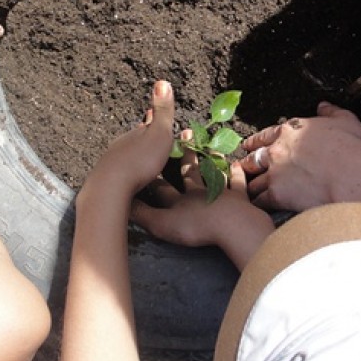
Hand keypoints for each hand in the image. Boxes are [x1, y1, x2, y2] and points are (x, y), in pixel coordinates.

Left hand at [83, 80, 175, 197]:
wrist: (110, 187)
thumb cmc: (140, 160)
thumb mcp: (159, 134)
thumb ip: (162, 111)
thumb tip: (162, 81)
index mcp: (136, 133)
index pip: (147, 122)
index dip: (153, 118)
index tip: (153, 112)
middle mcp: (122, 143)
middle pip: (135, 137)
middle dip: (143, 135)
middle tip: (150, 133)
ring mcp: (113, 160)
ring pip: (126, 152)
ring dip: (135, 152)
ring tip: (142, 154)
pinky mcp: (108, 178)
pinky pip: (121, 170)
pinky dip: (127, 168)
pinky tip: (129, 174)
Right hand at [132, 139, 272, 268]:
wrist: (230, 226)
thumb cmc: (195, 227)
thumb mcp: (161, 224)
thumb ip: (142, 215)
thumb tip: (121, 204)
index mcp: (179, 200)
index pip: (162, 187)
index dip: (154, 177)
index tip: (148, 160)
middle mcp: (198, 191)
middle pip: (190, 171)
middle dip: (186, 155)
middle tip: (185, 133)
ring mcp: (220, 193)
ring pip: (214, 173)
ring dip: (211, 160)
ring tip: (210, 148)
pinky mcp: (239, 199)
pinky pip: (238, 184)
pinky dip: (237, 174)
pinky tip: (236, 166)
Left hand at [240, 101, 360, 210]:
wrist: (351, 176)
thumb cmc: (352, 149)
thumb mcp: (346, 121)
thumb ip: (332, 112)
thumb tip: (324, 106)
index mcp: (291, 131)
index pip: (265, 135)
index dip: (256, 141)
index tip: (250, 145)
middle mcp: (277, 150)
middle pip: (253, 158)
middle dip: (247, 163)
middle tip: (242, 167)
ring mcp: (274, 173)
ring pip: (252, 180)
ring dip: (249, 185)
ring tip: (245, 189)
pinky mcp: (276, 194)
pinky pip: (259, 200)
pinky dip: (257, 203)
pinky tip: (256, 206)